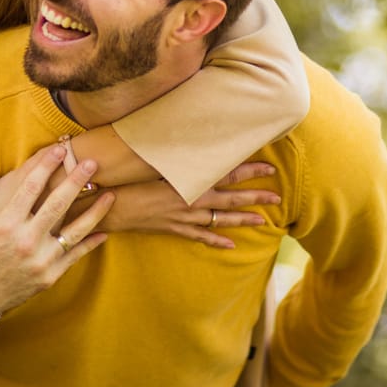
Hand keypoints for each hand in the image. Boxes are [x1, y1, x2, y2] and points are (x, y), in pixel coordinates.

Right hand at [0, 147, 115, 315]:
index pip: (32, 187)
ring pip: (75, 231)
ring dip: (95, 211)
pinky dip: (91, 243)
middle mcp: (26, 241)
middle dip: (77, 180)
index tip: (60, 150)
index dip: (47, 165)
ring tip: (110, 194)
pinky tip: (105, 230)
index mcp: (5, 224)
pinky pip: (75, 256)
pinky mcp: (50, 276)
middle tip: (92, 162)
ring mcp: (41, 260)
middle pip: (58, 204)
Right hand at [93, 161, 279, 248]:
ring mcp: (183, 217)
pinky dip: (216, 241)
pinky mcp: (174, 229)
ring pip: (220, 220)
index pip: (226, 174)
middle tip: (276, 197)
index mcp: (188, 181)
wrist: (109, 206)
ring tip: (262, 221)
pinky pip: (200, 236)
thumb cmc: (129, 178)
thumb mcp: (154, 162)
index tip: (269, 168)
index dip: (249, 170)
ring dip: (242, 220)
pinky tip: (231, 245)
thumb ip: (177, 154)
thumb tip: (197, 141)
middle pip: (230, 198)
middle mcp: (190, 200)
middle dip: (254, 197)